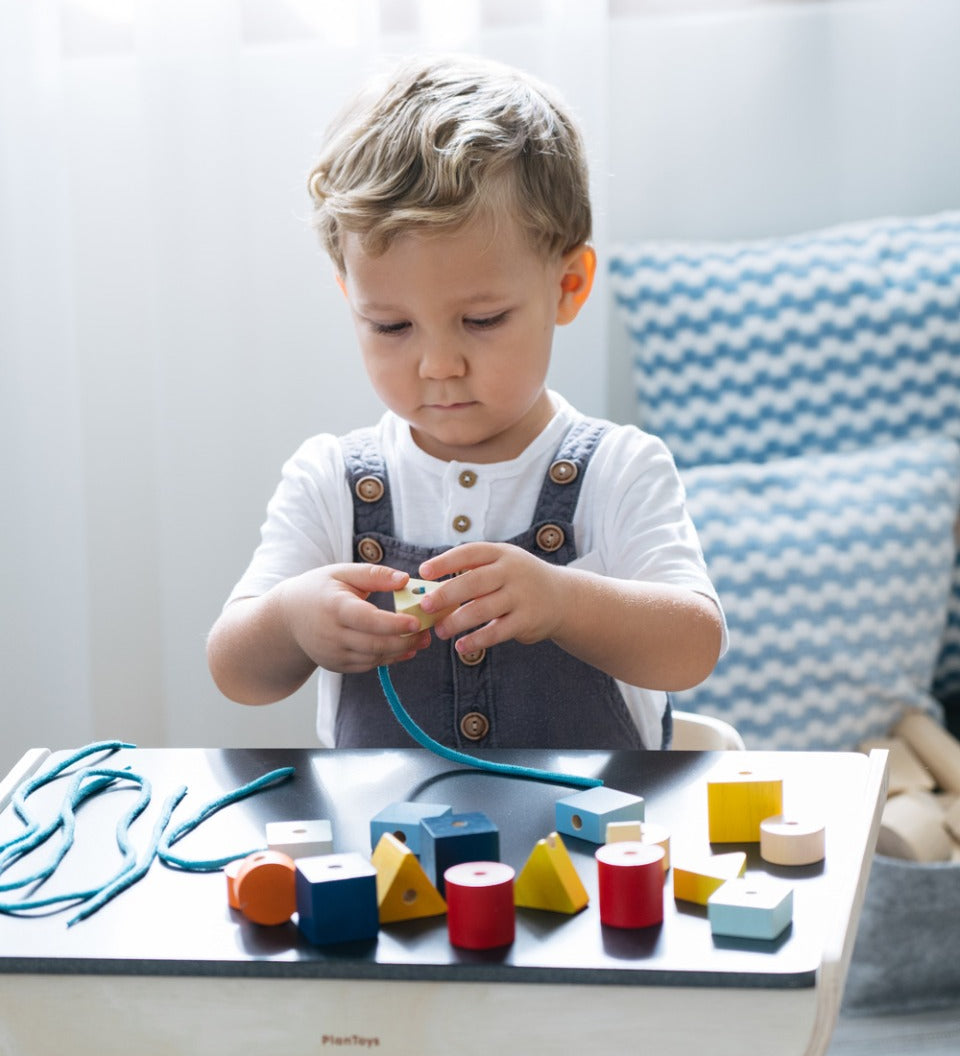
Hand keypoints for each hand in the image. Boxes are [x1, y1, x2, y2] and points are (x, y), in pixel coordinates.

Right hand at [279, 563, 431, 673]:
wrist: (288, 618)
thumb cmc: (319, 589)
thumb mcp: (342, 573)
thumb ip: (375, 574)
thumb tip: (405, 579)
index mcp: (334, 607)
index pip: (367, 619)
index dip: (393, 624)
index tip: (416, 621)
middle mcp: (331, 635)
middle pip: (374, 643)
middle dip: (405, 640)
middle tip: (428, 632)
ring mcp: (333, 654)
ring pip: (374, 657)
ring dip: (401, 651)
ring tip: (422, 639)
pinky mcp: (337, 666)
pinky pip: (368, 665)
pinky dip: (389, 658)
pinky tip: (405, 648)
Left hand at [417, 543, 564, 655]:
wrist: (562, 597)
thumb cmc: (518, 580)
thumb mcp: (502, 565)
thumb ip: (474, 573)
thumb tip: (432, 591)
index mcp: (501, 554)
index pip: (469, 553)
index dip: (445, 562)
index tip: (423, 571)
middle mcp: (512, 572)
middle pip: (474, 582)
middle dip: (446, 594)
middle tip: (426, 606)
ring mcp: (521, 596)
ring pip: (482, 609)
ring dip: (457, 621)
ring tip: (441, 630)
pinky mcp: (526, 620)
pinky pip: (496, 632)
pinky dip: (476, 640)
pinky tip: (461, 647)